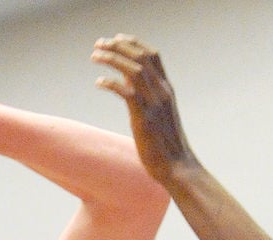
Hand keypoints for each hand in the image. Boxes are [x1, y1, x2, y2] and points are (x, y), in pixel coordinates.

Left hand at [91, 34, 196, 184]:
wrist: (178, 167)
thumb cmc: (167, 146)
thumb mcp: (159, 116)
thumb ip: (148, 98)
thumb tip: (130, 87)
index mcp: (167, 90)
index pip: (153, 55)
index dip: (134, 43)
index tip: (116, 38)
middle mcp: (162, 92)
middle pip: (141, 57)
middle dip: (118, 45)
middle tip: (99, 43)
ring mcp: (154, 103)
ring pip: (133, 69)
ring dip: (112, 58)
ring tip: (94, 55)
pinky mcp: (144, 117)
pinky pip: (126, 91)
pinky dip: (111, 83)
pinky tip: (99, 83)